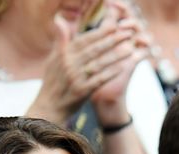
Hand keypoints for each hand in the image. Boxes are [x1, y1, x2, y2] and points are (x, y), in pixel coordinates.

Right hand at [33, 1, 143, 123]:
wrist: (49, 108)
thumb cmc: (52, 83)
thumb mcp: (52, 60)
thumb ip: (60, 41)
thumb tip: (60, 20)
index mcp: (63, 55)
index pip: (84, 40)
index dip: (99, 32)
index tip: (113, 26)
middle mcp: (69, 64)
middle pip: (94, 50)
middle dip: (111, 40)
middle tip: (127, 34)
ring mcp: (76, 78)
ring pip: (99, 63)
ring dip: (115, 55)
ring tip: (129, 49)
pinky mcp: (82, 91)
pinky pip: (99, 80)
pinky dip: (111, 73)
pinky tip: (122, 67)